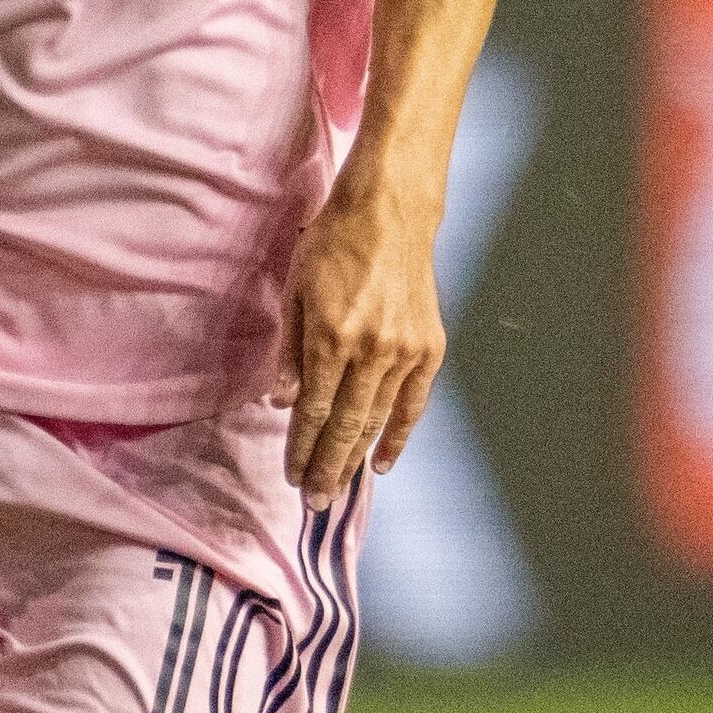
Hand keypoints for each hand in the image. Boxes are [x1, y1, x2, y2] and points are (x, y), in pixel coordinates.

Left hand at [279, 169, 443, 502]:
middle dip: (327, 467)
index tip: (293, 477)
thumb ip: (290, 350)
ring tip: (340, 486)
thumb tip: (283, 402)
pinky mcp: (430, 348)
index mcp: (331, 337)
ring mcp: (404, 352)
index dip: (302, 448)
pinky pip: (413, 404)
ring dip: (356, 458)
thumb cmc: (333, 244)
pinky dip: (398, 436)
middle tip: (314, 500)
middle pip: (345, 426)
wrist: (389, 212)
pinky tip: (382, 463)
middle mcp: (370, 351)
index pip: (313, 411)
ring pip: (377, 420)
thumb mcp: (296, 290)